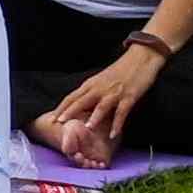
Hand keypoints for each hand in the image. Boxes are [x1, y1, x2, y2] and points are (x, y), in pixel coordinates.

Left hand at [36, 39, 165, 169]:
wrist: (140, 58)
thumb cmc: (120, 70)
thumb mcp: (101, 80)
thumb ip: (91, 92)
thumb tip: (80, 106)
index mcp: (91, 84)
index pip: (72, 97)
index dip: (61, 108)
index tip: (51, 118)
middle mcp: (100, 88)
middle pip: (81, 101)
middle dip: (69, 112)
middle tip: (59, 124)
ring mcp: (114, 93)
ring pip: (101, 107)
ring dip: (94, 118)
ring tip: (86, 129)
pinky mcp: (129, 97)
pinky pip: (121, 113)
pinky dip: (117, 124)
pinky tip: (113, 135)